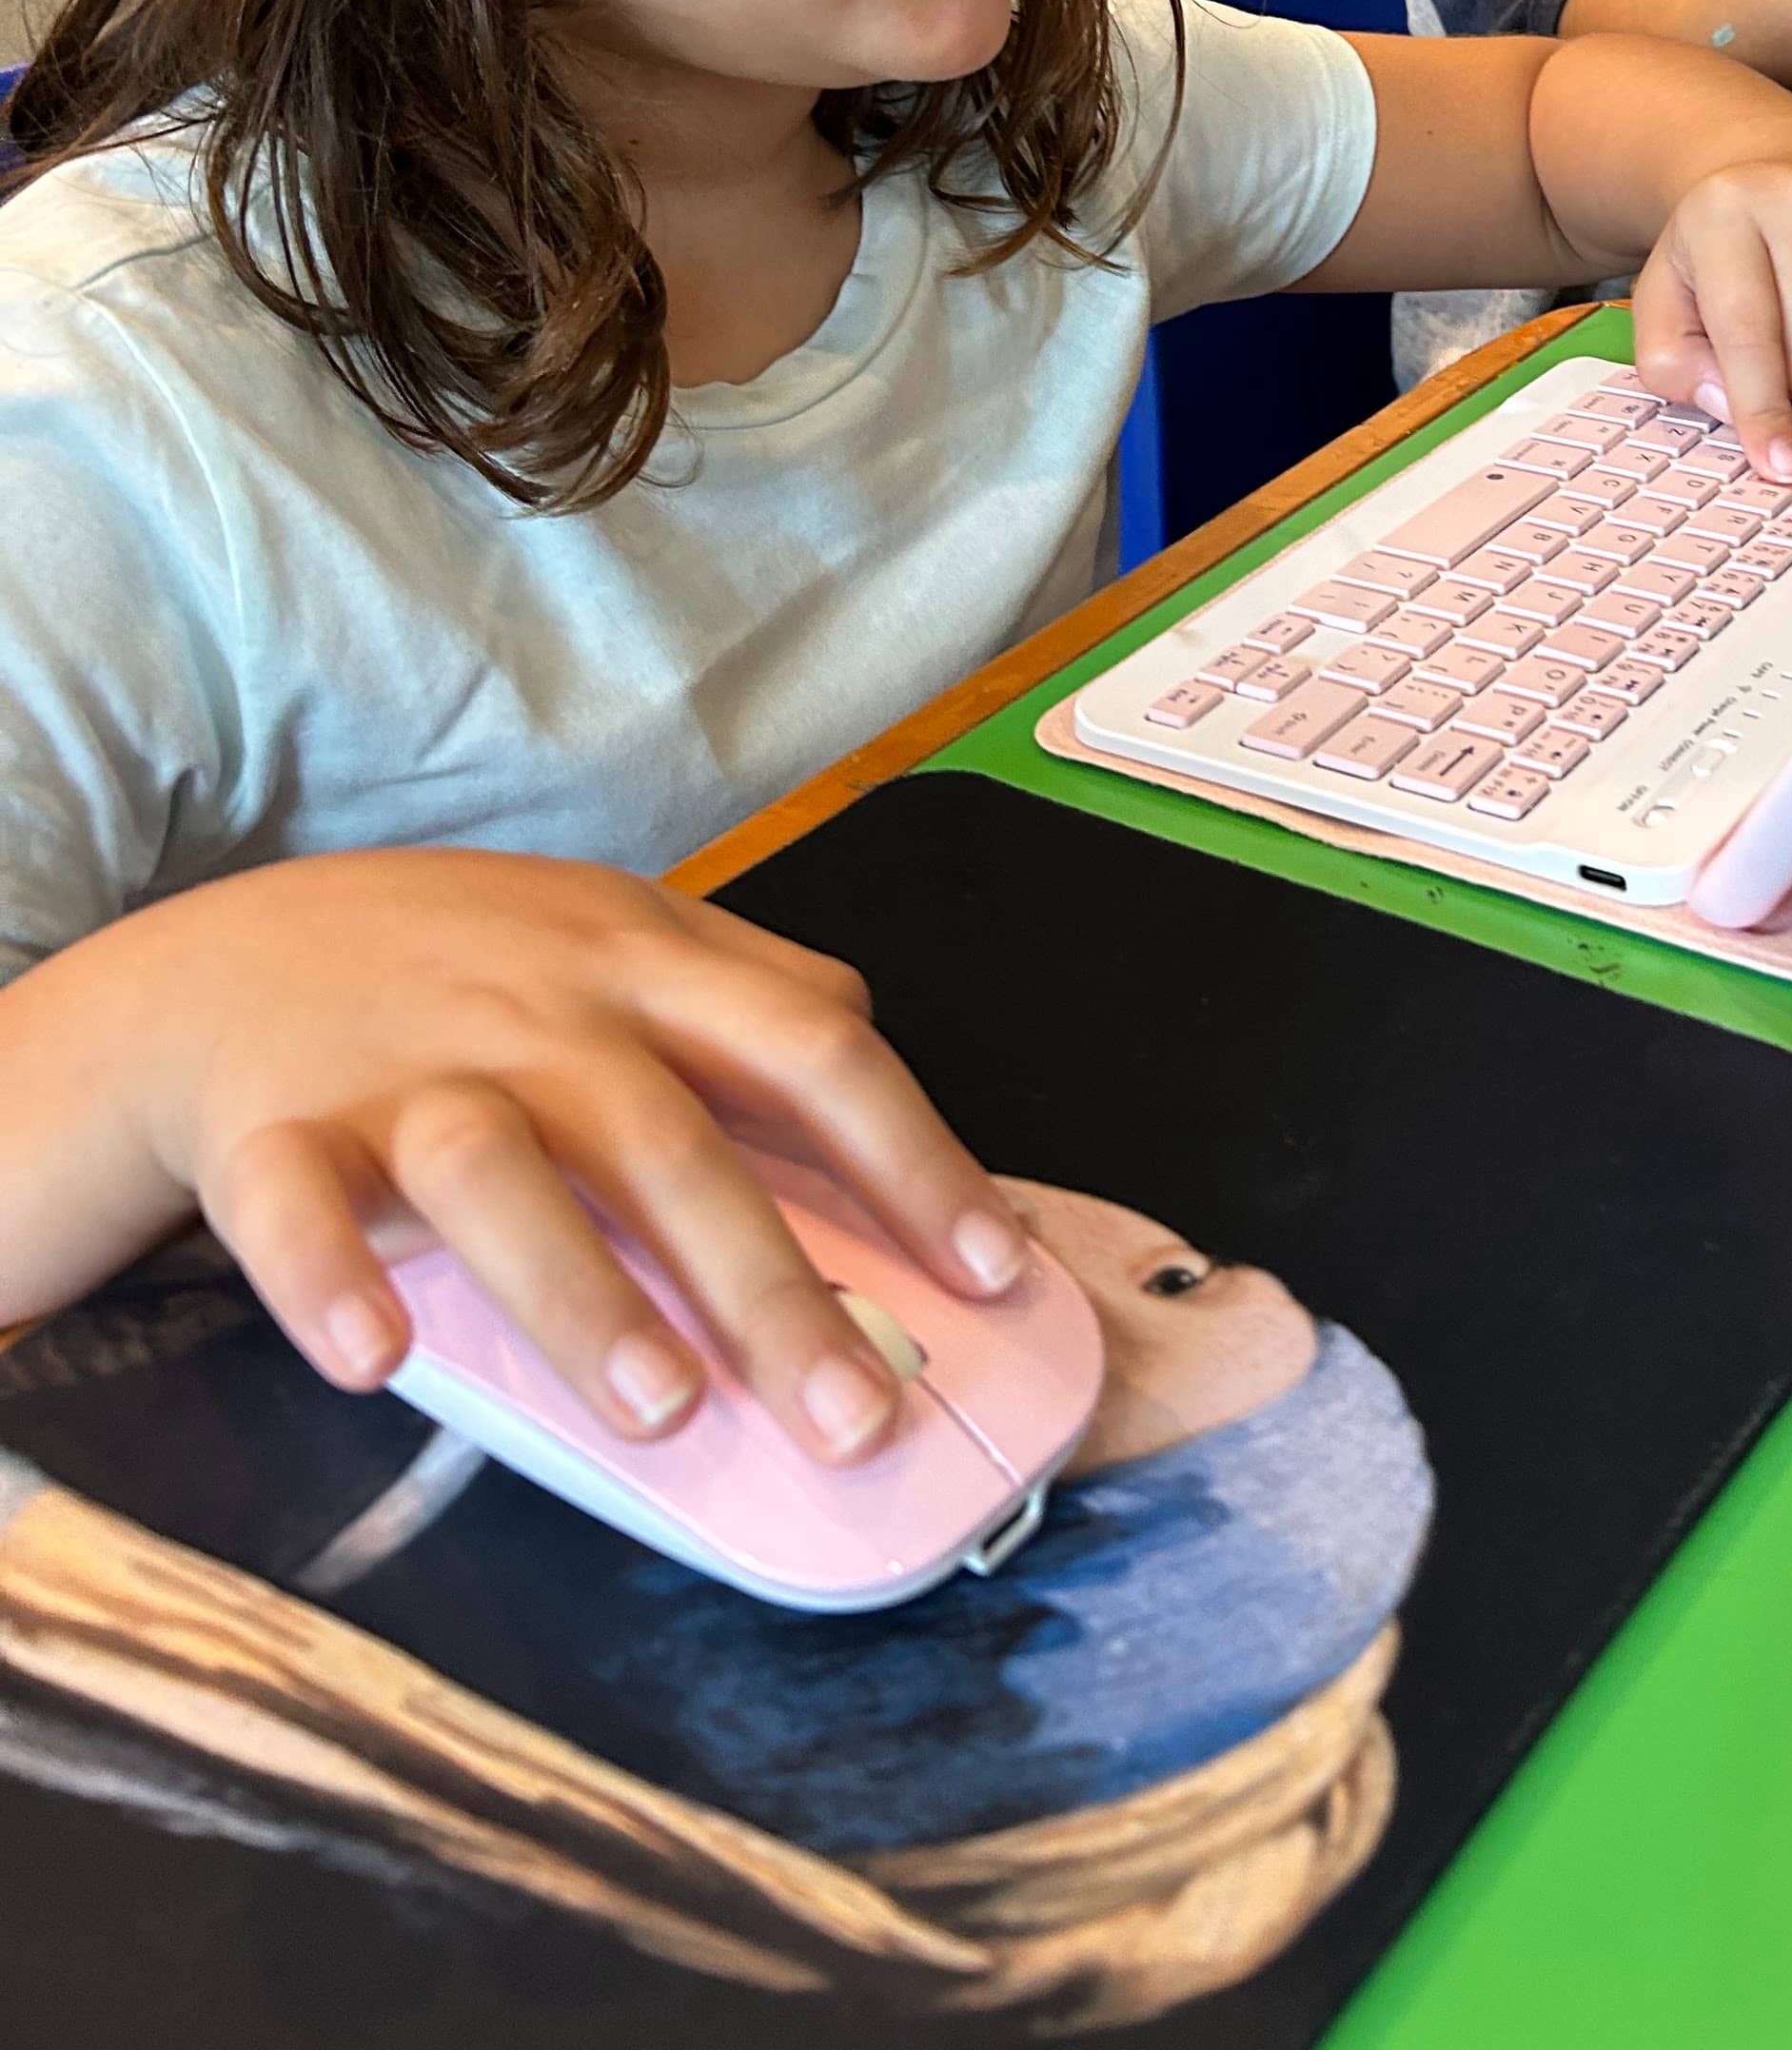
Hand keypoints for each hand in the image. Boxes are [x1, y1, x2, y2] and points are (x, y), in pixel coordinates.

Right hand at [94, 851, 1021, 1465]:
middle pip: (674, 1146)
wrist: (235, 953)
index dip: (913, 1158)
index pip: (813, 1051)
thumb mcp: (626, 935)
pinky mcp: (274, 1133)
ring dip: (582, 1294)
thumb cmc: (471, 968)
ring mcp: (405, 1071)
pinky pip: (295, 1211)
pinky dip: (331, 1282)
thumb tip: (881, 1058)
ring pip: (498, 1174)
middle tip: (857, 1418)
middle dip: (774, 1288)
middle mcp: (540, 1014)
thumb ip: (756, 991)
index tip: (996, 1273)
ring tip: (665, 1414)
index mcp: (646, 965)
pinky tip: (376, 1360)